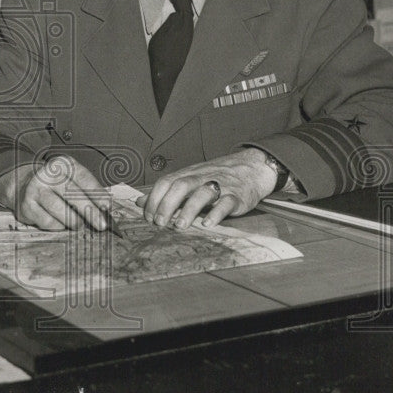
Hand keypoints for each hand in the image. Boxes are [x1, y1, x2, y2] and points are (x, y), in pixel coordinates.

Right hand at [0, 154, 111, 230]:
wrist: (23, 186)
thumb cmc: (56, 186)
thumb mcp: (71, 179)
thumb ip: (87, 192)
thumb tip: (105, 212)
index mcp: (62, 164)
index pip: (83, 178)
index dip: (96, 193)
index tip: (107, 207)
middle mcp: (47, 174)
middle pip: (72, 194)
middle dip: (90, 211)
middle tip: (101, 225)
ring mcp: (35, 189)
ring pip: (59, 209)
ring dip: (74, 221)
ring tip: (79, 225)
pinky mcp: (26, 206)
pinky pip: (48, 222)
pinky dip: (58, 226)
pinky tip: (60, 223)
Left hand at [136, 148, 277, 229]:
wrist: (252, 167)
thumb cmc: (216, 177)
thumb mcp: (190, 179)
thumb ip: (166, 191)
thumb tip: (139, 202)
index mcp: (189, 174)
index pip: (167, 181)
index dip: (155, 198)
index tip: (147, 216)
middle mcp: (202, 177)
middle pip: (181, 186)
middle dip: (168, 204)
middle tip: (159, 223)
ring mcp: (221, 185)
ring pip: (203, 193)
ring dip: (189, 209)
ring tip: (179, 226)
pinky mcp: (237, 196)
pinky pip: (227, 203)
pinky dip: (217, 213)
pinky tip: (208, 224)